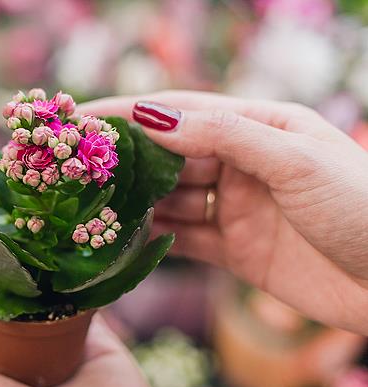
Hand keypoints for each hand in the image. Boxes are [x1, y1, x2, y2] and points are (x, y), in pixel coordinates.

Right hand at [79, 91, 367, 334]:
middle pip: (171, 156)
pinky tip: (124, 240)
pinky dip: (155, 240)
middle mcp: (245, 164)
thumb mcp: (295, 161)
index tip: (80, 117)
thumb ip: (225, 136)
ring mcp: (239, 209)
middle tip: (72, 169)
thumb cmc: (364, 207)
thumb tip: (153, 115)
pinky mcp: (238, 251)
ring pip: (172, 200)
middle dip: (125, 161)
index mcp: (262, 127)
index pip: (182, 112)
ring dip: (135, 203)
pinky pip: (185, 240)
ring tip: (88, 208)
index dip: (130, 113)